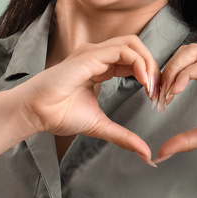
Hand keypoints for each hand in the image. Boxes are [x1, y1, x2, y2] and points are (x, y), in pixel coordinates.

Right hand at [13, 34, 159, 165]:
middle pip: (136, 47)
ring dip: (148, 63)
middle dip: (153, 66)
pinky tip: (143, 81)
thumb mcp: (100, 126)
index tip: (156, 97)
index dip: (149, 75)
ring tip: (152, 86)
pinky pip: (122, 50)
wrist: (37, 113)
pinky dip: (138, 63)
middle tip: (159, 91)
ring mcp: (93, 53)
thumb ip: (123, 136)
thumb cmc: (59, 115)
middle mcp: (98, 56)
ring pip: (132, 43)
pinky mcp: (90, 56)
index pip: (132, 60)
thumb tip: (145, 154)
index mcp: (100, 67)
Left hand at [152, 43, 196, 163]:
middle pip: (186, 52)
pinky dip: (183, 75)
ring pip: (191, 52)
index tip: (158, 99)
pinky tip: (175, 92)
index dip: (169, 77)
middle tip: (156, 94)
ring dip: (172, 70)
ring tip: (164, 93)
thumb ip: (188, 139)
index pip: (187, 63)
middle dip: (166, 70)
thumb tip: (163, 152)